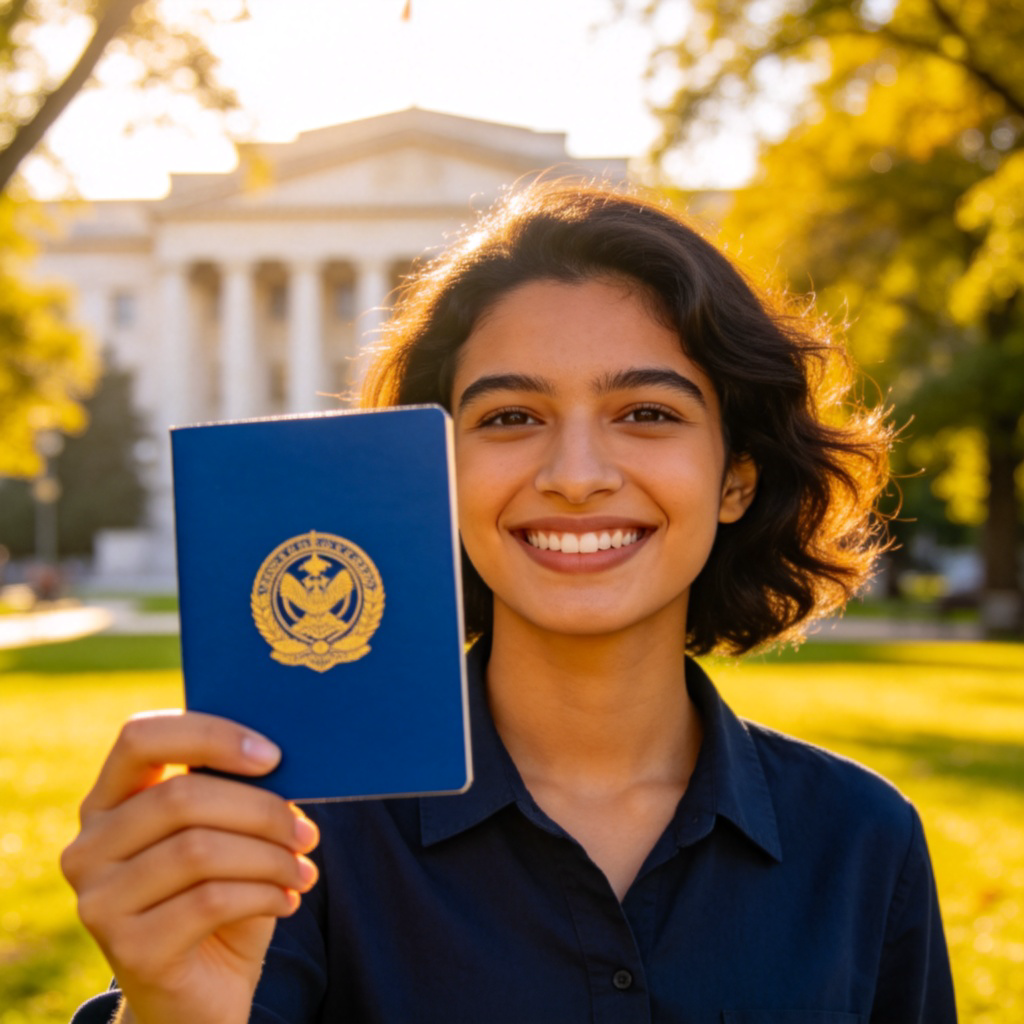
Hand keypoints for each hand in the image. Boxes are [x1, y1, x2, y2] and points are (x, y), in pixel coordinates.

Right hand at [61, 711, 319, 1023]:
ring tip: (303, 869)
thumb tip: (282, 760)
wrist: (200, 996)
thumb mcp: (226, 837)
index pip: (140, 738)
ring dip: (270, 857)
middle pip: (181, 798)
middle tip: (307, 832)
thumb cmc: (220, 897)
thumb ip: (233, 794)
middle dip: (261, 810)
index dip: (210, 735)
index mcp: (108, 802)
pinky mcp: (127, 949)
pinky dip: (263, 894)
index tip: (273, 756)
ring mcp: (99, 901)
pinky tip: (287, 900)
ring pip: (199, 850)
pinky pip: (209, 901)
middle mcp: (88, 847)